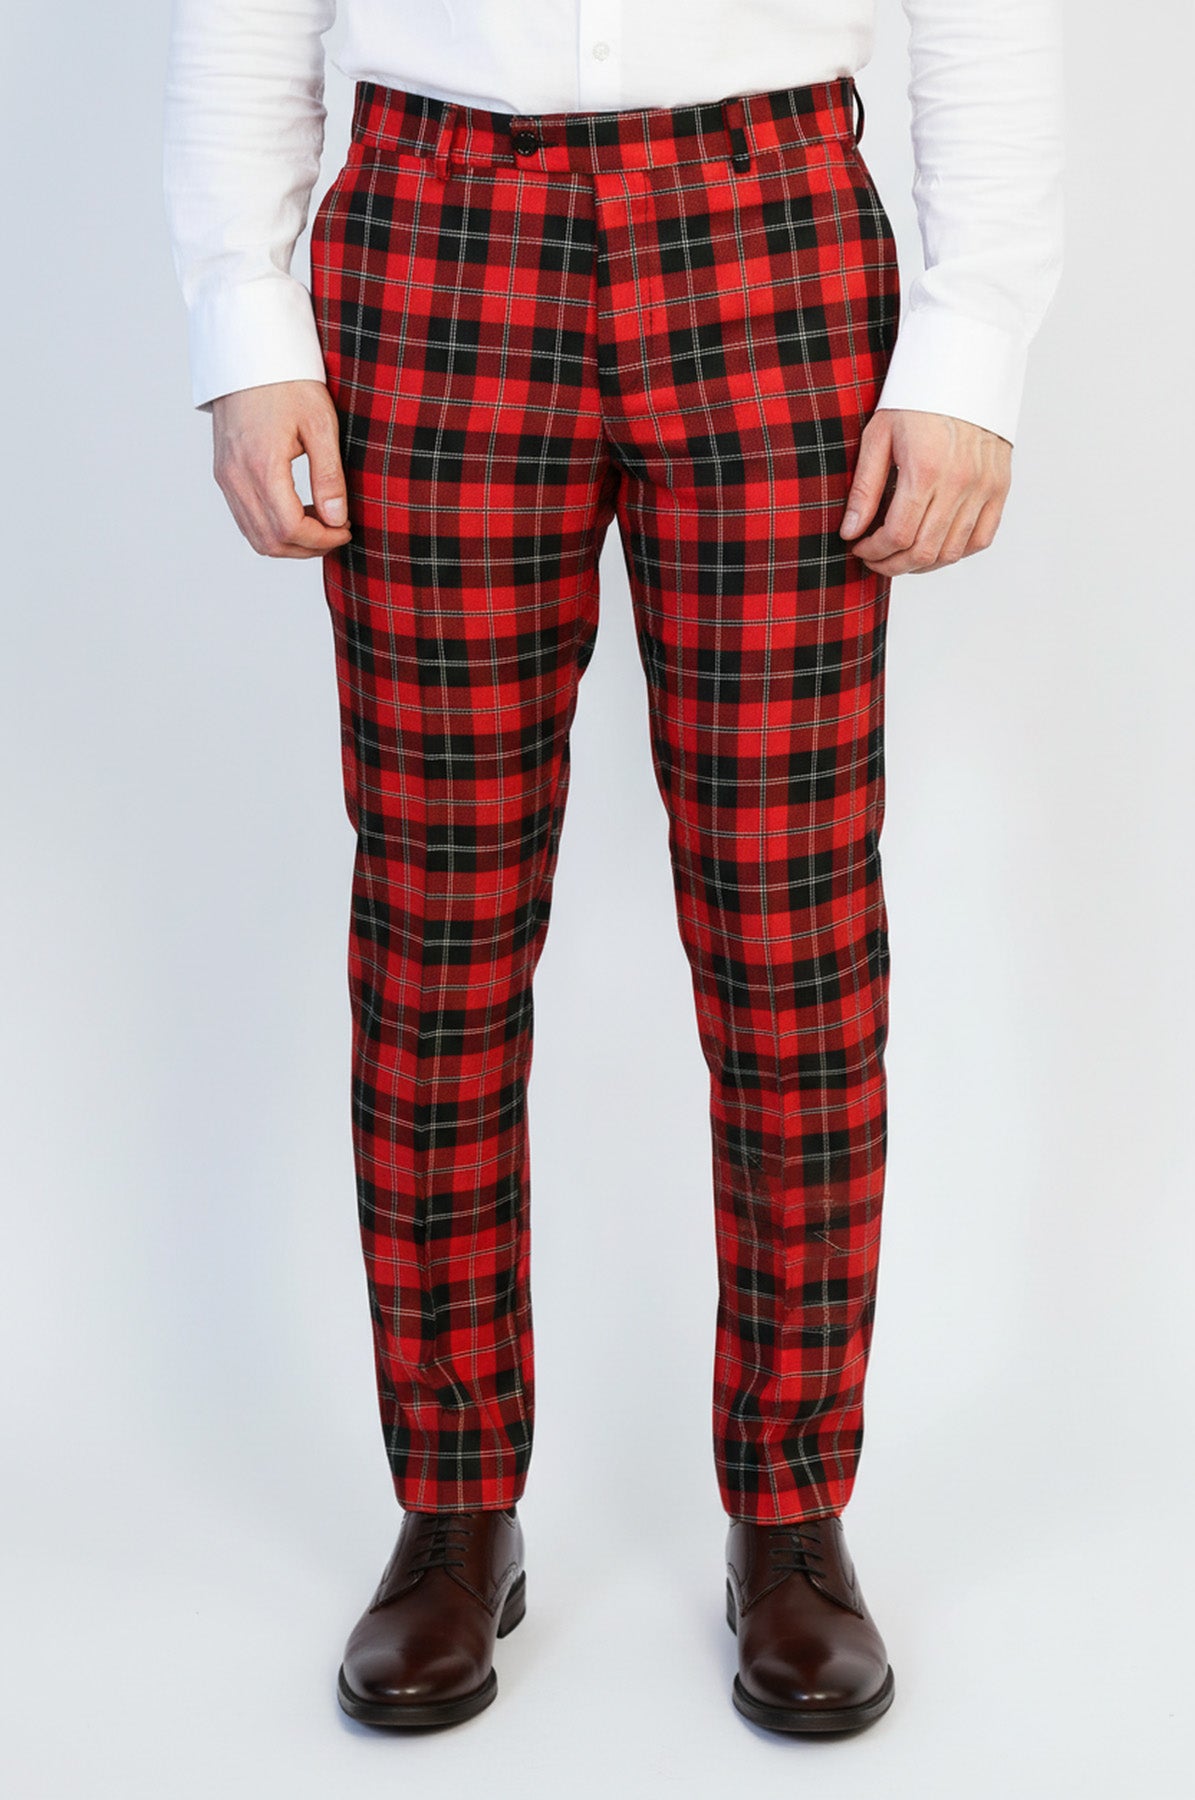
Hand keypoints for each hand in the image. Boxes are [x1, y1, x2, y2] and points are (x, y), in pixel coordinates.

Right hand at [211, 379, 351, 558]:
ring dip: (290, 542)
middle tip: (338, 531)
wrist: (248, 352)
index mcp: (262, 465)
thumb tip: (337, 519)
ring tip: (321, 523)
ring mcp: (225, 476)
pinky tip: (299, 511)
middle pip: (270, 541)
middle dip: (308, 547)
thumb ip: (329, 475)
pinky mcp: (223, 473)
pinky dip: (272, 528)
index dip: (322, 539)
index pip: (290, 528)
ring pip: (255, 536)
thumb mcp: (320, 424)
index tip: (346, 529)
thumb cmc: (288, 381)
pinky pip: (245, 518)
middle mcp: (236, 476)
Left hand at [839, 408, 1011, 574]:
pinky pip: (981, 538)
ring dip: (921, 564)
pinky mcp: (1000, 487)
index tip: (859, 548)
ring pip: (952, 552)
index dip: (874, 552)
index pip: (897, 535)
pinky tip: (934, 547)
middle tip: (875, 560)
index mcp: (926, 470)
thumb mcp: (878, 436)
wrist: (965, 370)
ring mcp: (984, 487)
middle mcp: (960, 482)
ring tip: (900, 556)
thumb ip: (865, 488)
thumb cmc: (917, 400)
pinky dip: (956, 552)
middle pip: (924, 550)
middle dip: (892, 564)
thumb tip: (851, 531)